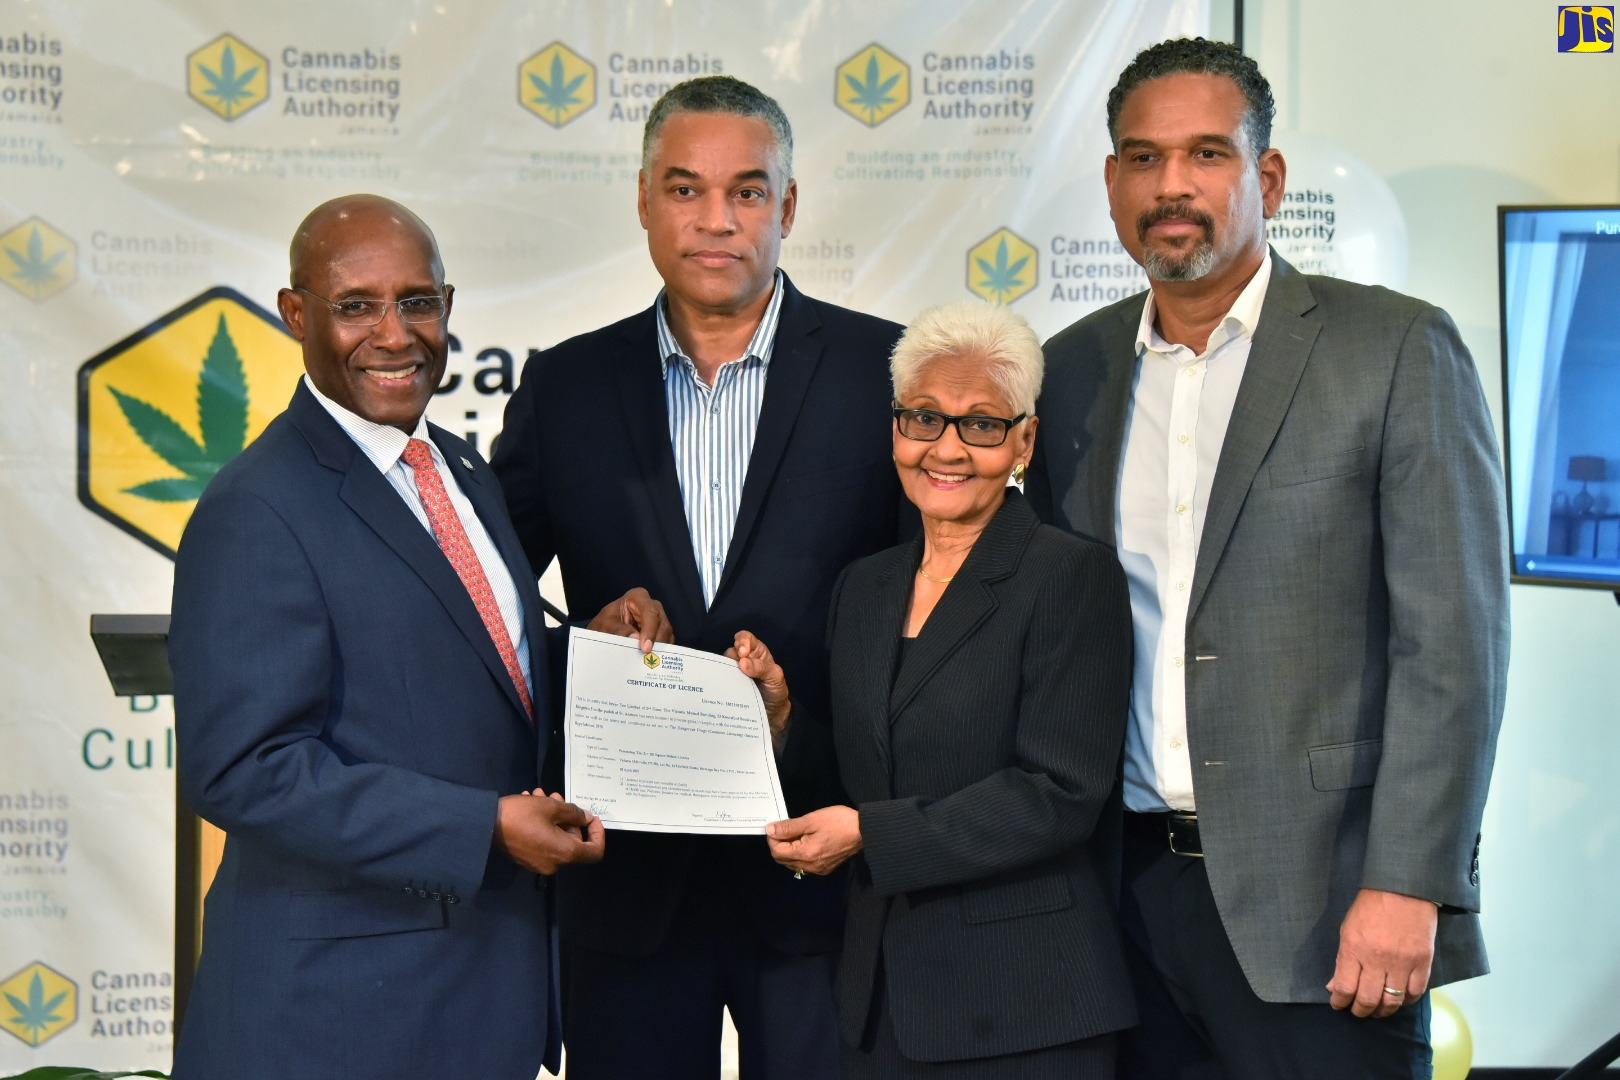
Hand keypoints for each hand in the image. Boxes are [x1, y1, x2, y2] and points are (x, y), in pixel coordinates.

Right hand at [494, 792, 604, 874]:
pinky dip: (542, 824)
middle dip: (567, 816)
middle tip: (555, 796)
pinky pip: (543, 842)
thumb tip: (585, 818)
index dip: (598, 833)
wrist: (483, 826)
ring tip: (539, 795)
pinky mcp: (526, 859)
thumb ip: (574, 813)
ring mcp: (538, 863)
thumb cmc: (521, 815)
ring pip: (556, 838)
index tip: (590, 816)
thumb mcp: (551, 807)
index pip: (594, 851)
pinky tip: (529, 804)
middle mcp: (554, 864)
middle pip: (573, 841)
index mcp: (565, 853)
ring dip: (552, 816)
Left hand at [588, 587, 674, 652]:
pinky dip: (660, 651)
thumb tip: (635, 637)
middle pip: (662, 623)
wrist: (605, 631)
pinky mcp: (661, 631)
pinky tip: (652, 660)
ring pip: (667, 633)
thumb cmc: (605, 624)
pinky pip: (666, 641)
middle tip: (648, 658)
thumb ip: (618, 630)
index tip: (645, 648)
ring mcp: (659, 618)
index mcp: (638, 597)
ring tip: (649, 661)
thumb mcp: (605, 625)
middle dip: (656, 641)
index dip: (650, 630)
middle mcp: (652, 606)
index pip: (650, 612)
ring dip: (659, 648)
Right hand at [727, 631, 790, 749]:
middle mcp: (743, 660)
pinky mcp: (727, 686)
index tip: (742, 653)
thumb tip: (743, 662)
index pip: (746, 638)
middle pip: (730, 651)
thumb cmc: (775, 690)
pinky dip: (717, 683)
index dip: (742, 641)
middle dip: (731, 658)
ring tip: (726, 681)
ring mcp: (734, 674)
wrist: (771, 714)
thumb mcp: (775, 677)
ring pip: (722, 666)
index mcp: (756, 653)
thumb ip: (762, 668)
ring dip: (723, 671)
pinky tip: (717, 688)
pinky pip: (718, 681)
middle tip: (736, 670)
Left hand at [766, 806, 861, 875]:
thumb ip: (789, 827)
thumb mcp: (811, 820)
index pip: (777, 852)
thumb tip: (770, 830)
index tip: (776, 826)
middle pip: (783, 860)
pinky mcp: (825, 868)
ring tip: (797, 833)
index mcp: (805, 854)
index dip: (773, 838)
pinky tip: (806, 841)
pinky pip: (805, 865)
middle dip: (779, 844)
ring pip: (793, 863)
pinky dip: (800, 854)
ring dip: (789, 849)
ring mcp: (818, 869)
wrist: (864, 831)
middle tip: (786, 828)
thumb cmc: (838, 822)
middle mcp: (810, 867)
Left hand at [1327, 887, 1438, 1016]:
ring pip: (1392, 1002)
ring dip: (1383, 1011)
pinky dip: (1405, 1001)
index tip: (1338, 1004)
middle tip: (1358, 1011)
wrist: (1403, 889)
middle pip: (1368, 1000)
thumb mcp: (1347, 929)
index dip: (1339, 1002)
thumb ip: (1342, 959)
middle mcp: (1377, 960)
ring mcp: (1402, 963)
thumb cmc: (1370, 907)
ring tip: (1377, 1010)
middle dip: (1360, 1011)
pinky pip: (1415, 993)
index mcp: (1354, 949)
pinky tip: (1399, 1000)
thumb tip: (1335, 986)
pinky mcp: (1423, 962)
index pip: (1344, 988)